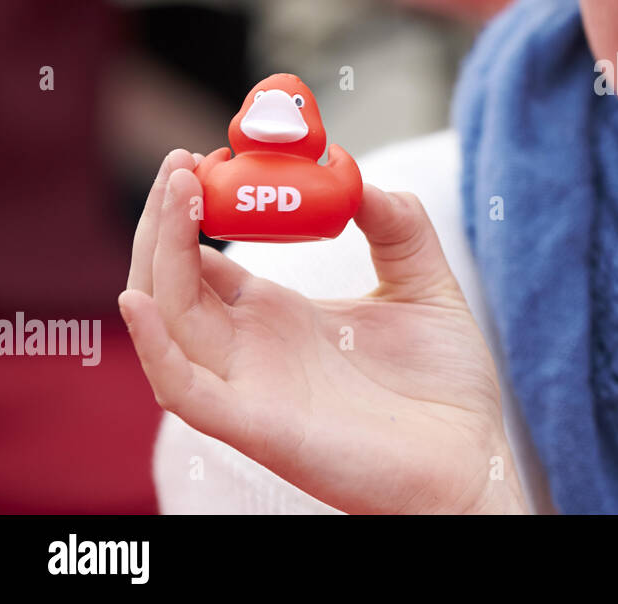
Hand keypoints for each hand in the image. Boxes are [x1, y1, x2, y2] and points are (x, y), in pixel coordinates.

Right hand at [120, 149, 526, 514]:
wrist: (472, 462)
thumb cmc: (447, 386)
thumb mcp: (425, 284)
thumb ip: (397, 225)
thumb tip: (357, 172)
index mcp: (279, 317)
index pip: (206, 258)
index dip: (195, 207)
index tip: (205, 154)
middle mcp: (251, 349)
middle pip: (174, 280)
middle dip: (165, 218)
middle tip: (182, 161)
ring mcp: (249, 387)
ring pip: (168, 320)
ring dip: (157, 256)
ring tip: (175, 192)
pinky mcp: (258, 426)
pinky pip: (183, 390)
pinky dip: (153, 346)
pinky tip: (144, 297)